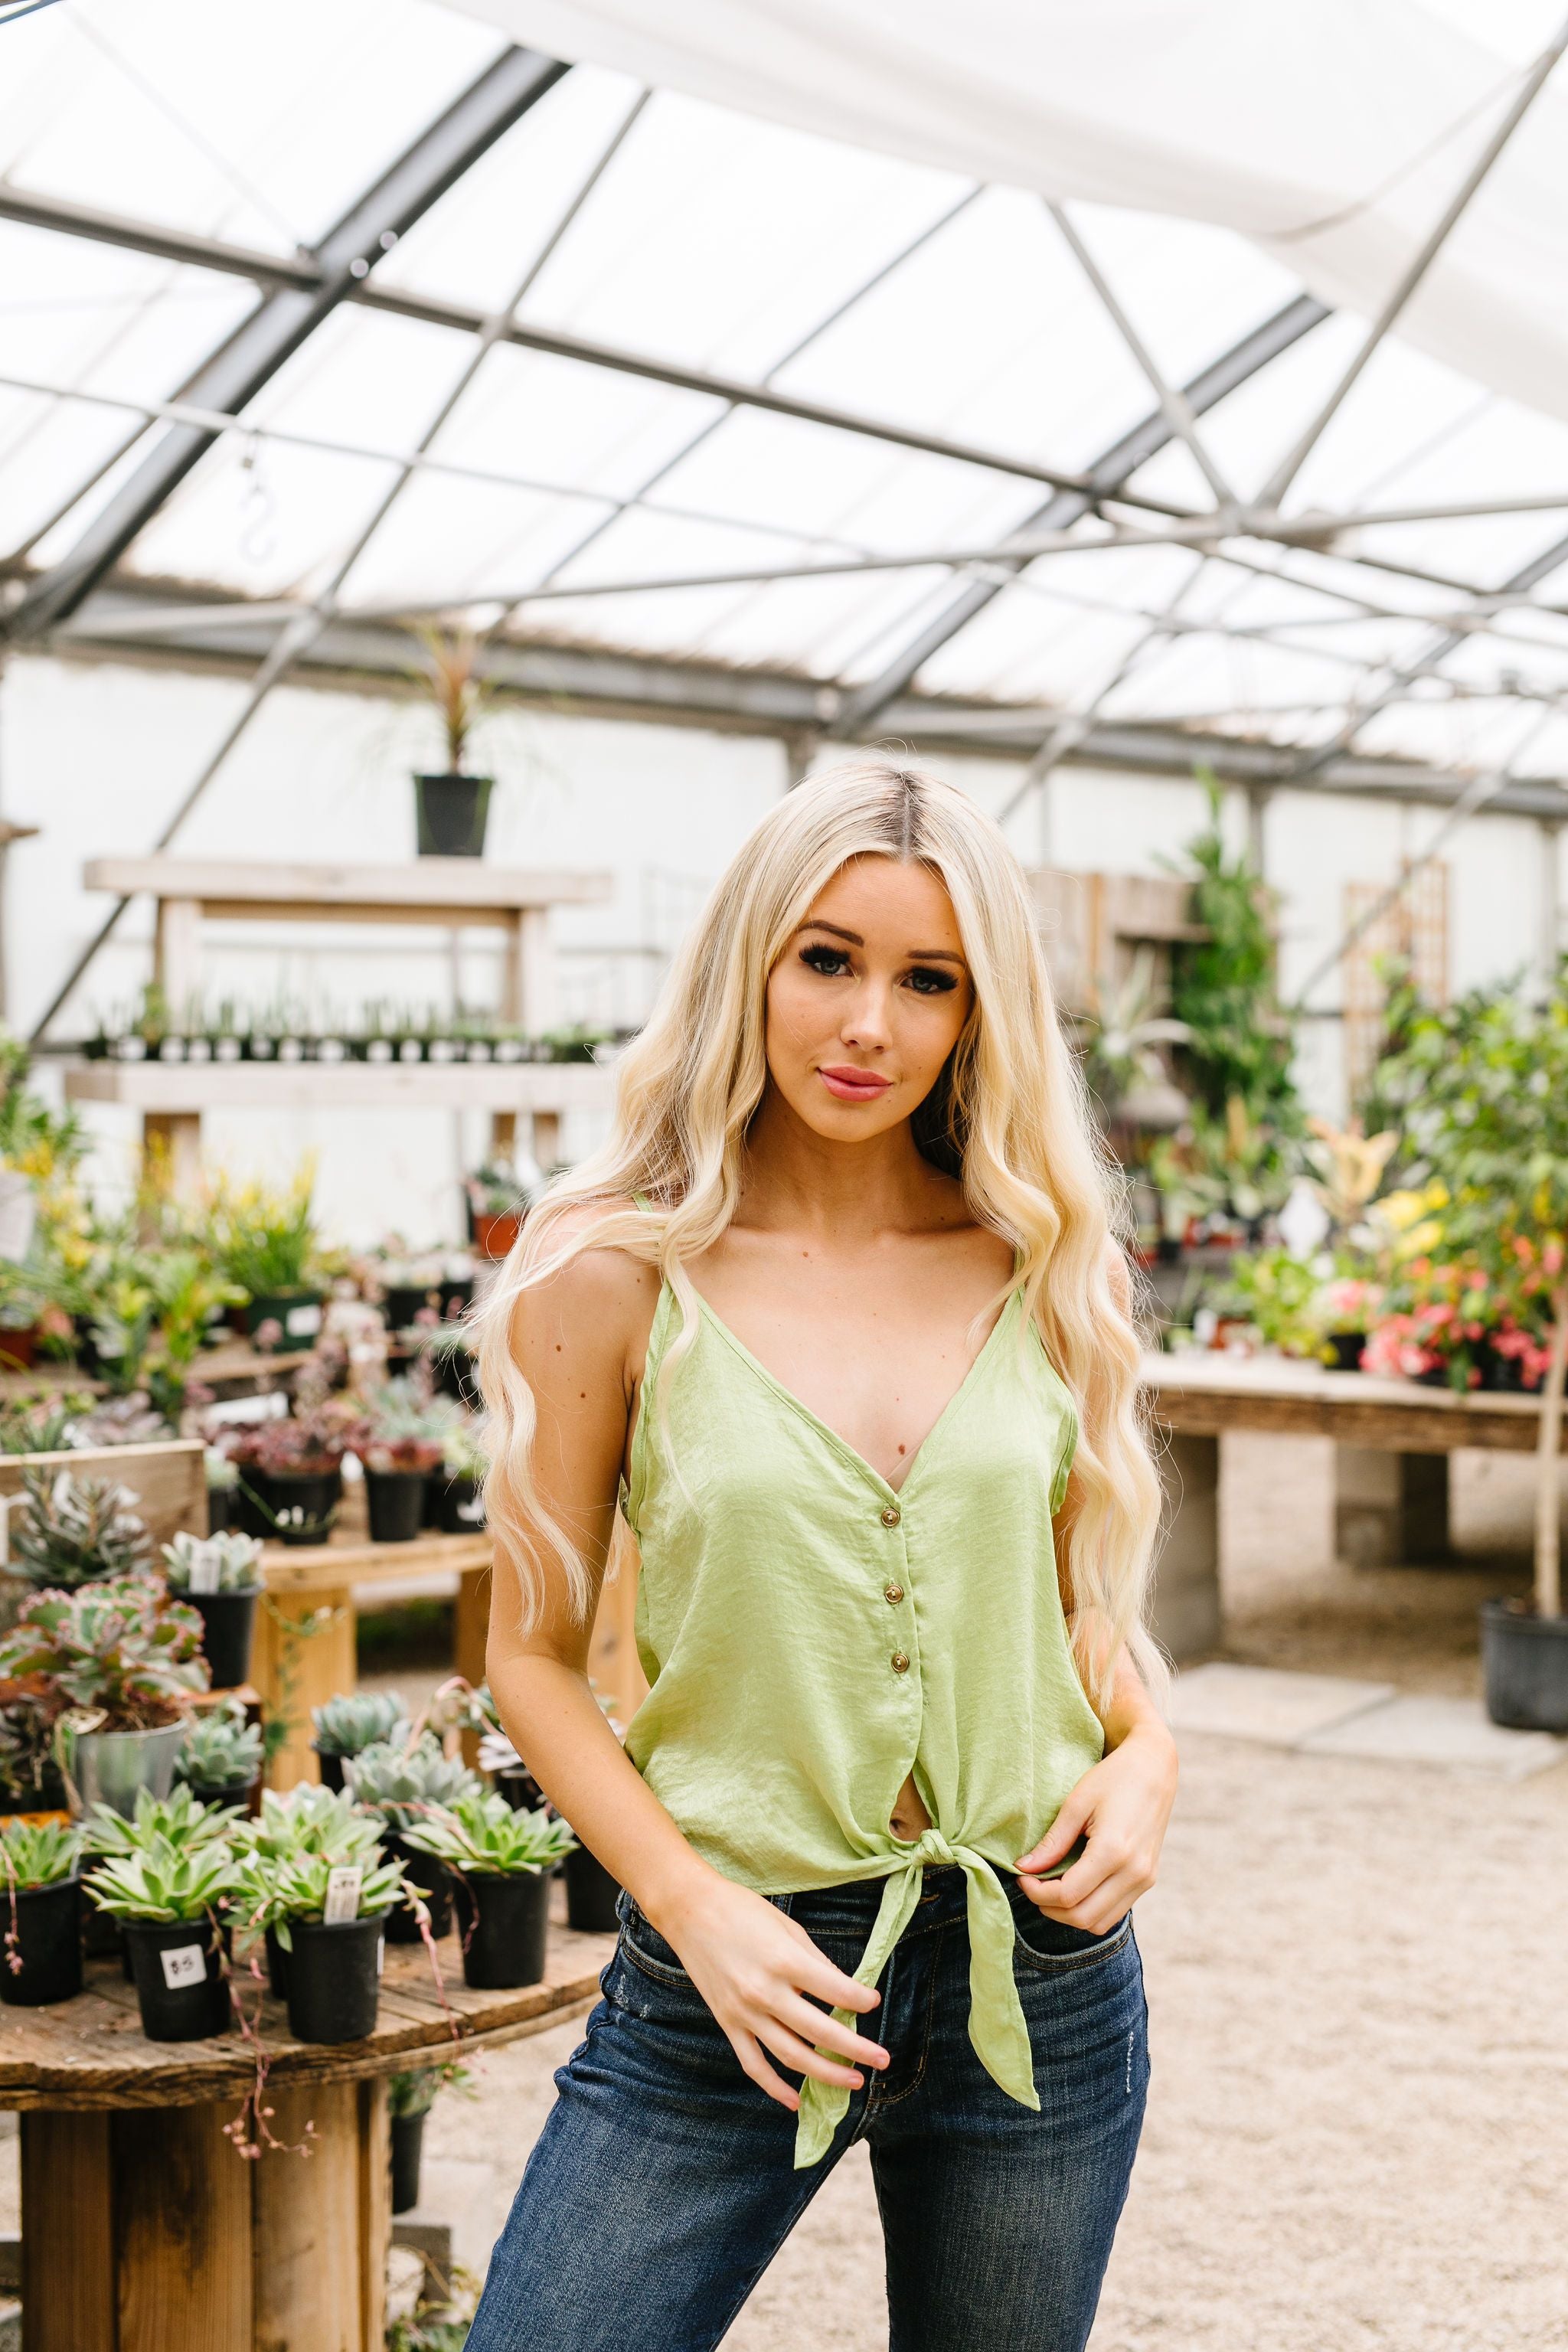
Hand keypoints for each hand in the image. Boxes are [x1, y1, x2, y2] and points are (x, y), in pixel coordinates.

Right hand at [656, 1871, 889, 2111]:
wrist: (690, 1911)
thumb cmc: (742, 1910)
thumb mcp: (787, 1927)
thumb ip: (815, 1961)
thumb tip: (843, 1989)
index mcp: (785, 1961)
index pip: (836, 1992)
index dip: (861, 2000)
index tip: (873, 2002)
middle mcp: (765, 1992)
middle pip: (821, 2033)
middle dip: (857, 2049)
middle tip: (882, 2060)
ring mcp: (744, 2013)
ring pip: (792, 2056)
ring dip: (827, 2073)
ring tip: (855, 2081)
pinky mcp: (728, 2024)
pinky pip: (754, 2064)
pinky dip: (775, 2087)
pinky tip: (795, 2100)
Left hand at [1014, 1723, 1177, 1936]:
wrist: (1154, 1767)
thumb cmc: (1113, 1778)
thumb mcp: (1076, 1804)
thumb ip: (1053, 1842)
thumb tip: (1024, 1868)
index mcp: (1114, 1851)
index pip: (1068, 1895)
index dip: (1037, 1893)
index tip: (1022, 1877)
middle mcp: (1134, 1872)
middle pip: (1082, 1917)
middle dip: (1050, 1908)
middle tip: (1032, 1885)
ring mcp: (1145, 1878)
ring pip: (1100, 1923)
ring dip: (1070, 1914)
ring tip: (1051, 1888)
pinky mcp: (1148, 1878)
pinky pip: (1115, 1911)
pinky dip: (1091, 1909)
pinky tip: (1075, 1886)